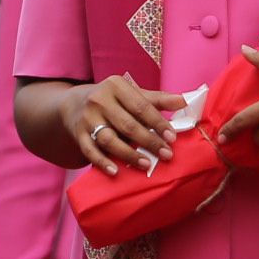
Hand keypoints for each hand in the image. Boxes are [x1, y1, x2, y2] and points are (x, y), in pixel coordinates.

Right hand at [61, 74, 182, 176]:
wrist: (75, 105)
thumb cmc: (113, 100)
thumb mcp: (132, 94)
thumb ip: (157, 99)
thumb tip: (183, 101)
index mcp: (115, 86)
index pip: (141, 106)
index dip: (158, 123)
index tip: (172, 138)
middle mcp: (99, 100)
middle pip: (127, 124)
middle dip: (149, 141)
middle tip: (166, 155)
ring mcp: (87, 118)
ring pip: (109, 139)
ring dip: (129, 154)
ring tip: (146, 164)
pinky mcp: (79, 135)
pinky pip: (90, 151)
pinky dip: (102, 162)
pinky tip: (116, 172)